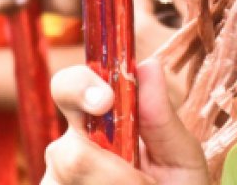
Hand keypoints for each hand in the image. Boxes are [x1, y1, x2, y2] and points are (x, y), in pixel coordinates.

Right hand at [43, 60, 207, 183]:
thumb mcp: (180, 156)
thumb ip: (161, 117)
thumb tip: (148, 65)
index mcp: (99, 121)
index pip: (68, 86)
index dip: (80, 86)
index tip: (106, 101)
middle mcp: (68, 149)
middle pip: (66, 150)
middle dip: (112, 174)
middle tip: (143, 184)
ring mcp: (56, 181)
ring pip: (67, 180)